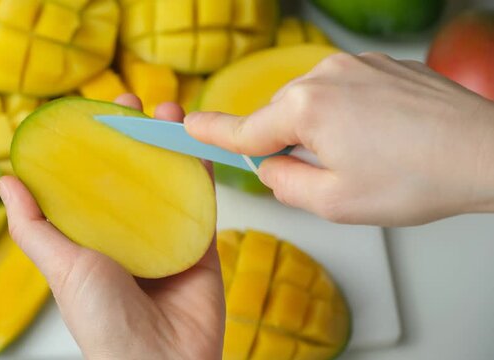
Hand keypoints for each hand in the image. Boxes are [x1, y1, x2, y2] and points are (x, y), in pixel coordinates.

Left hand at [0, 94, 223, 359]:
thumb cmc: (102, 319)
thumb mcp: (61, 267)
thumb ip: (34, 226)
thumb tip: (5, 181)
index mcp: (97, 237)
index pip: (95, 179)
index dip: (97, 143)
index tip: (98, 111)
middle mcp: (132, 233)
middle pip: (136, 173)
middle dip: (135, 134)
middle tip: (135, 101)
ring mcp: (168, 237)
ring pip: (171, 180)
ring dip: (170, 143)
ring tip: (169, 109)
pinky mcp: (200, 245)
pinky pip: (203, 202)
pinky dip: (202, 171)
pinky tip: (196, 144)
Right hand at [185, 52, 493, 225]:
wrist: (485, 152)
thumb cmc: (416, 179)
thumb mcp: (333, 203)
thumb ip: (283, 184)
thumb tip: (270, 167)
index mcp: (305, 108)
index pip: (244, 127)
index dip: (212, 132)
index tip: (187, 125)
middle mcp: (324, 75)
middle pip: (280, 117)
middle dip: (292, 146)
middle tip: (334, 175)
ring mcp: (354, 65)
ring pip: (313, 105)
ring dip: (324, 132)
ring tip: (369, 157)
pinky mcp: (379, 64)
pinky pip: (343, 93)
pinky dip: (350, 117)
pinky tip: (383, 138)